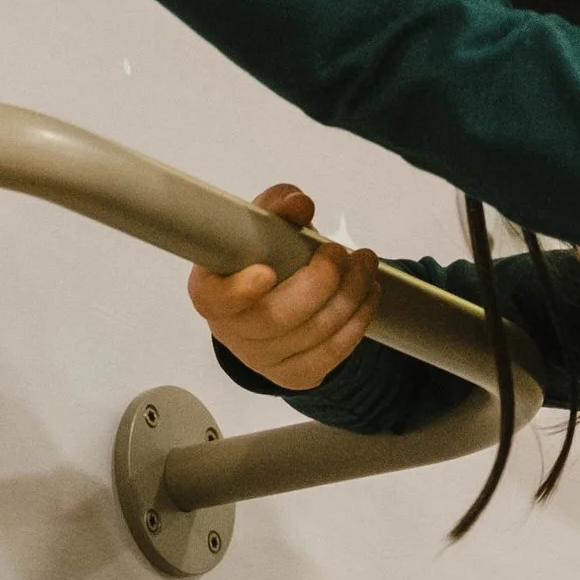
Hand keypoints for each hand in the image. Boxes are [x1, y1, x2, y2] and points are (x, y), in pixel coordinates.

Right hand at [190, 185, 379, 389]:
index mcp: (211, 292)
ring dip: (350, 295)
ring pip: (314, 335)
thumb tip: (299, 204)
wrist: (268, 304)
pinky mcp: (295, 375)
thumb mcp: (261, 227)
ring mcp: (263, 360)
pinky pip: (333, 353)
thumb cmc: (259, 259)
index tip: (265, 272)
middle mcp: (232, 333)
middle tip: (341, 252)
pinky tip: (367, 295)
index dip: (238, 291)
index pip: (214, 300)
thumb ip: (276, 210)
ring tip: (365, 264)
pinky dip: (358, 320)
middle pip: (277, 318)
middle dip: (320, 282)